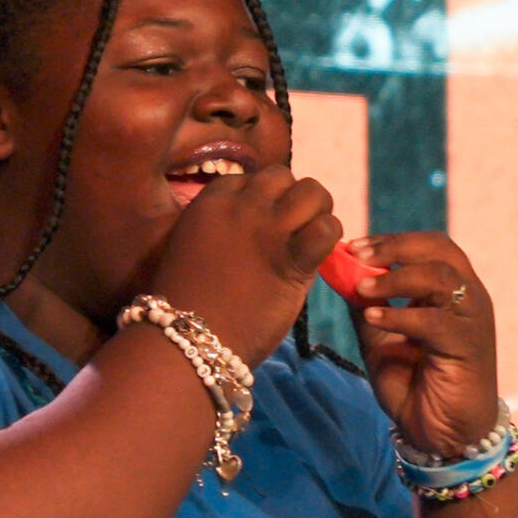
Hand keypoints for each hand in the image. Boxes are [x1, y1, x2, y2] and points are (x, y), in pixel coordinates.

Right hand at [147, 165, 338, 366]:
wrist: (190, 340)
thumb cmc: (189, 302)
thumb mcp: (197, 245)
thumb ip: (228, 225)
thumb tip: (269, 219)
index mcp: (211, 201)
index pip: (253, 178)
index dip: (266, 200)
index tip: (266, 224)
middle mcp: (240, 206)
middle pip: (283, 177)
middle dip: (293, 198)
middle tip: (295, 228)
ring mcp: (266, 229)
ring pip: (311, 192)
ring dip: (317, 211)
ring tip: (311, 237)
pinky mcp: (290, 258)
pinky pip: (326, 228)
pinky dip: (329, 238)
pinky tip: (317, 257)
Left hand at [347, 232, 500, 459]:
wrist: (443, 438)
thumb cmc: (416, 387)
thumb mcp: (381, 342)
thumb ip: (368, 308)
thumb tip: (340, 274)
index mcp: (450, 291)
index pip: (428, 246)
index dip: (391, 240)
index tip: (352, 246)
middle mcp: (467, 297)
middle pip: (439, 249)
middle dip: (395, 247)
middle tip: (357, 254)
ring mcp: (472, 320)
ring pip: (441, 277)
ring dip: (397, 277)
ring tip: (362, 289)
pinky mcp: (470, 347)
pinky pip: (436, 321)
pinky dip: (401, 315)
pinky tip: (375, 318)